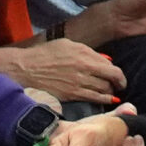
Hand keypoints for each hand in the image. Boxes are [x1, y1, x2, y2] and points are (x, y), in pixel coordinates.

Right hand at [0, 38, 126, 102]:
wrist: (26, 69)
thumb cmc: (46, 54)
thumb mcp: (68, 45)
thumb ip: (88, 52)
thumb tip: (106, 60)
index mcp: (85, 54)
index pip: (111, 67)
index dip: (119, 74)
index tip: (119, 77)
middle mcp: (85, 69)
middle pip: (111, 79)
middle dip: (118, 84)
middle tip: (119, 86)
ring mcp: (78, 83)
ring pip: (104, 91)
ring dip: (110, 93)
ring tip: (111, 93)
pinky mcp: (72, 95)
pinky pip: (93, 99)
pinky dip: (103, 100)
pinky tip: (106, 100)